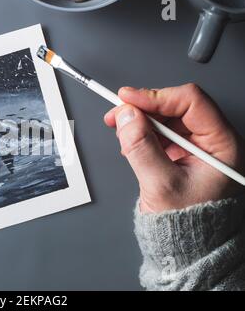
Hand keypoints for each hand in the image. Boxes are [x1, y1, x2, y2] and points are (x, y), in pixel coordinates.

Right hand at [104, 84, 244, 212]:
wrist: (184, 243)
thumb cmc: (185, 222)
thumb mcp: (161, 184)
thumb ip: (142, 147)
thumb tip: (126, 116)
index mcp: (222, 144)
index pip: (191, 102)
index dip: (156, 96)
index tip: (128, 99)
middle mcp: (212, 141)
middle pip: (176, 106)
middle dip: (144, 108)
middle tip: (117, 113)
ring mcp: (197, 146)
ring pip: (166, 117)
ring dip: (140, 120)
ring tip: (121, 131)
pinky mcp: (182, 152)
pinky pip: (161, 131)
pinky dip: (142, 132)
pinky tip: (131, 142)